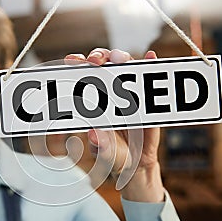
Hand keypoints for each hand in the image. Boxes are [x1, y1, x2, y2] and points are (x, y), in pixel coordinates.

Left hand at [64, 48, 163, 202]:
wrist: (137, 164)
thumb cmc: (115, 155)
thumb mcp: (106, 153)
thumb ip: (101, 146)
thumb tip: (93, 135)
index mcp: (93, 102)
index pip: (82, 76)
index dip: (76, 64)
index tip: (71, 60)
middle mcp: (110, 91)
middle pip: (103, 64)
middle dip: (98, 57)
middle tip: (95, 61)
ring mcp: (129, 91)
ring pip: (125, 65)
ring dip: (122, 58)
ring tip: (119, 59)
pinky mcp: (147, 96)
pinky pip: (150, 77)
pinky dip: (150, 63)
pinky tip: (150, 56)